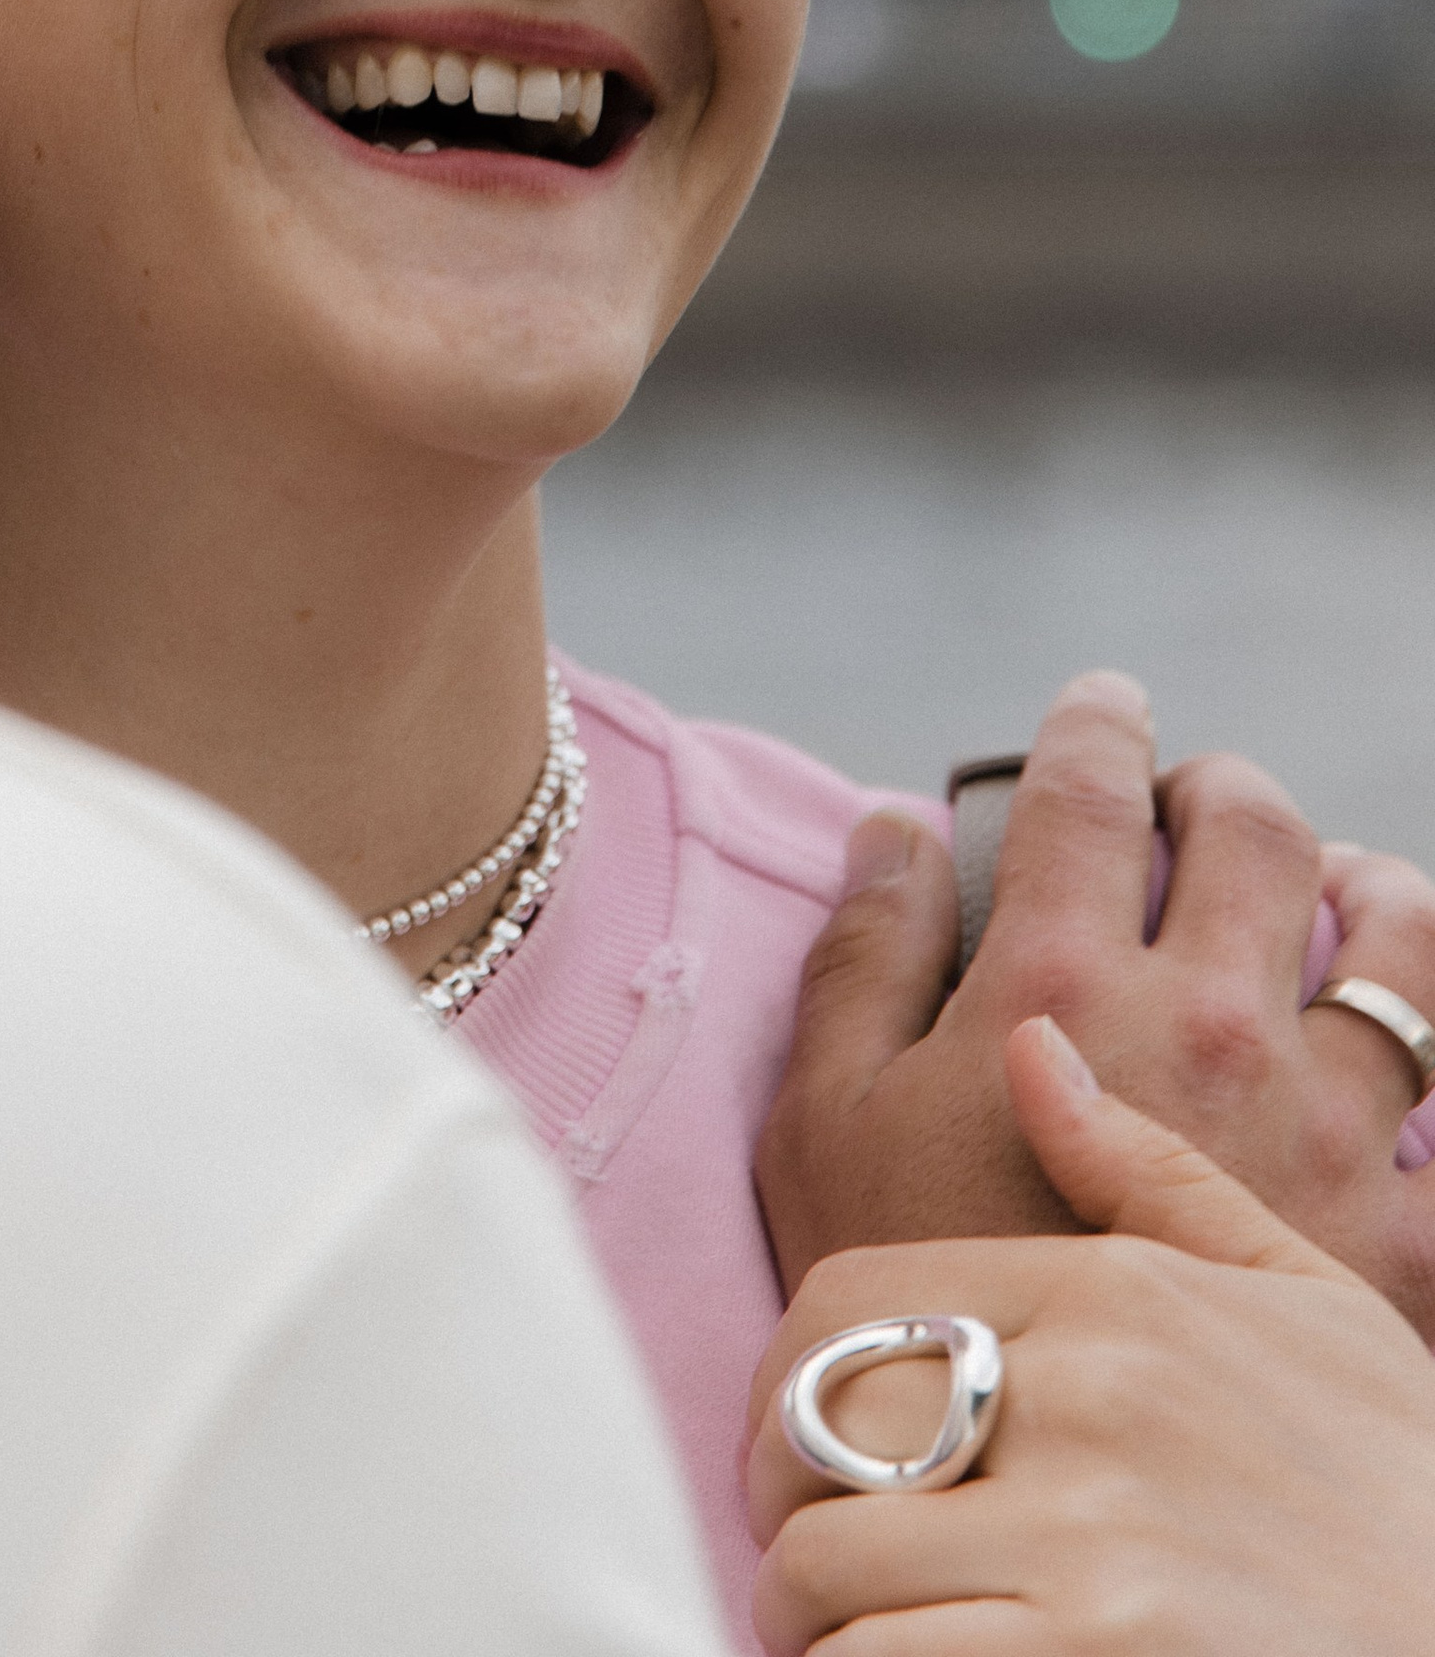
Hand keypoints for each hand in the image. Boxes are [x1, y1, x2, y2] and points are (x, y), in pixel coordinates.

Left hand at [747, 1014, 1434, 1653]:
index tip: (801, 1449)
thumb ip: (1146, 1174)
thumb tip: (1032, 1043)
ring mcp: (1091, 1539)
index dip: (783, 1387)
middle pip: (810, 1430)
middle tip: (815, 1557)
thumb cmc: (1397, 1486)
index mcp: (1115, 1294)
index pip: (841, 1303)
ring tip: (864, 1638)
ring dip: (817, 1621)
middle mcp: (1088, 1399)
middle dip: (783, 1507)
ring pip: (826, 1567)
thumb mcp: (1299, 1301)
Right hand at [755, 666, 1434, 1334]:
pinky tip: (1404, 1056)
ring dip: (1366, 885)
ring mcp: (1324, 1131)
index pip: (1089, 790)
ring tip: (1337, 887)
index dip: (1095, 725)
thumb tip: (894, 825)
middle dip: (1225, 787)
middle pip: (1260, 831)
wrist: (1025, 1494)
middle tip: (1196, 800)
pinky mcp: (1402, 1240)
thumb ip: (863, 957)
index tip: (1100, 707)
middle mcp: (1207, 1027)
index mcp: (1059, 986)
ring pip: (1400, 938)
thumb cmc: (913, 1306)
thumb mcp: (824, 1124)